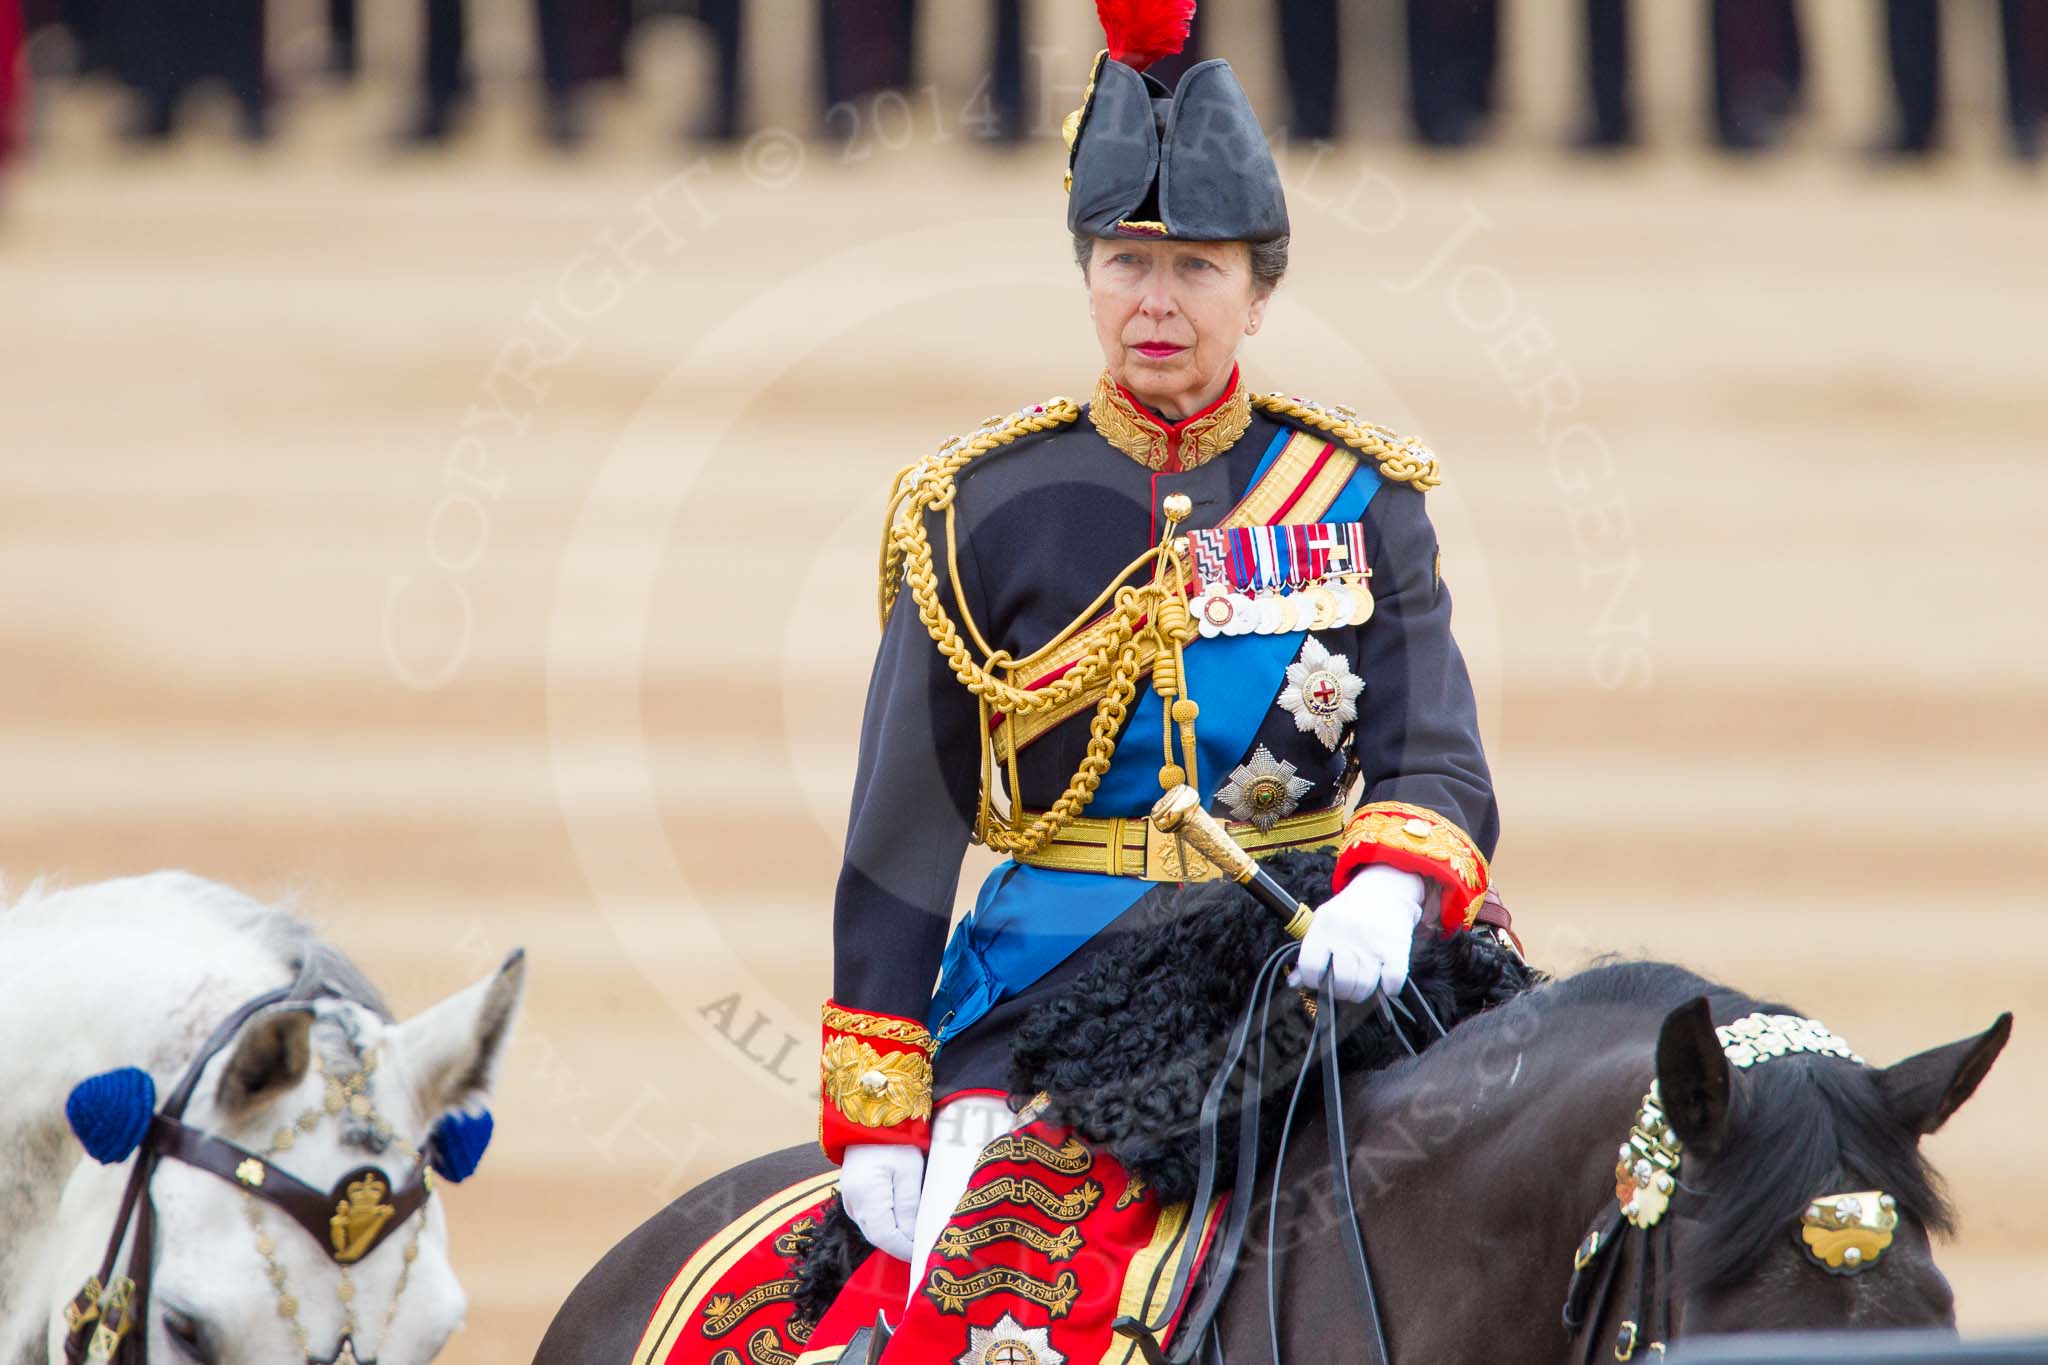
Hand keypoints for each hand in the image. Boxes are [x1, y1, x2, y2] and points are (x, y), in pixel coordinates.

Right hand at [839, 1142, 922, 1260]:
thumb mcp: (909, 1171)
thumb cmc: (893, 1140)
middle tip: (924, 1247)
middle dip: (901, 1245)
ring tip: (917, 1234)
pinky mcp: (853, 1195)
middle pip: (878, 1236)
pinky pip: (870, 1218)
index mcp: (866, 1197)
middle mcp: (853, 1203)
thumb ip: (909, 1206)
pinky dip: (886, 1223)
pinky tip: (903, 1220)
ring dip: (894, 1235)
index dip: (905, 1249)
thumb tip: (912, 1238)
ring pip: (874, 1229)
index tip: (924, 1254)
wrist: (870, 1119)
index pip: (886, 1238)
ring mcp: (850, 1199)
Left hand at [1289, 864, 1426, 1003]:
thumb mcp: (1322, 923)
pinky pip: (1392, 984)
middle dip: (1342, 991)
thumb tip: (1293, 983)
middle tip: (1345, 984)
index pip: (1310, 967)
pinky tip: (1384, 980)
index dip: (1313, 980)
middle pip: (1341, 983)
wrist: (1385, 889)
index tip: (1320, 980)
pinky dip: (1388, 989)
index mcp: (1324, 927)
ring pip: (1365, 987)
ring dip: (1363, 993)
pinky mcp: (1396, 950)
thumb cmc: (1349, 912)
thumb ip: (1309, 953)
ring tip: (1362, 983)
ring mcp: (1373, 944)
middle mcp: (1347, 935)